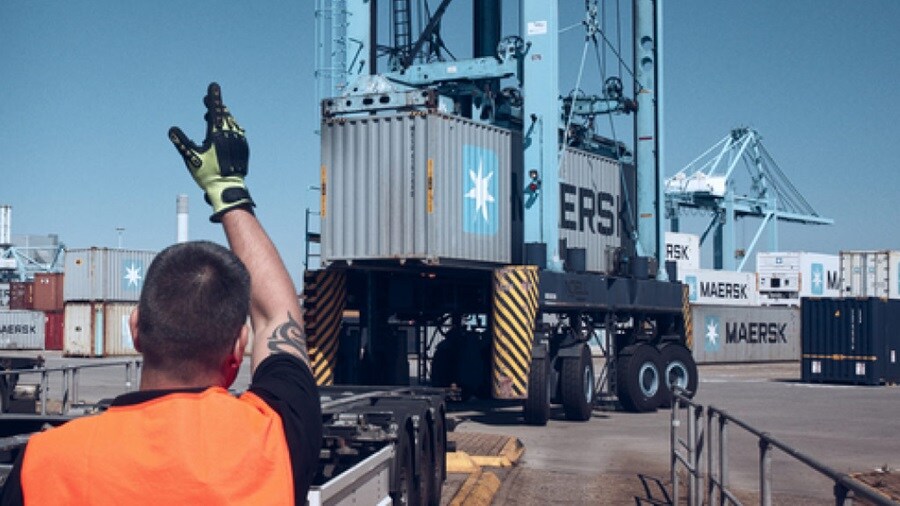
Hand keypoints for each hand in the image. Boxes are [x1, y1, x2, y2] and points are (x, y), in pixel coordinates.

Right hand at [169, 82, 253, 221]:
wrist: (227, 187)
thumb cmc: (208, 173)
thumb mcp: (191, 157)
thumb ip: (181, 142)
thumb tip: (172, 129)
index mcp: (217, 134)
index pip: (215, 110)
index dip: (213, 98)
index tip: (213, 86)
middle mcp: (230, 134)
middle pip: (224, 115)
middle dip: (216, 107)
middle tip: (209, 101)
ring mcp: (239, 141)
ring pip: (232, 123)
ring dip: (223, 117)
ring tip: (213, 114)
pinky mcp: (244, 148)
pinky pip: (237, 132)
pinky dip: (230, 127)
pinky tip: (225, 129)